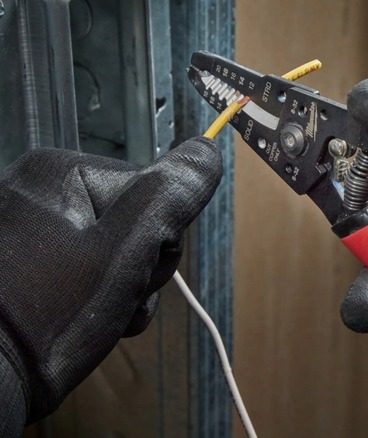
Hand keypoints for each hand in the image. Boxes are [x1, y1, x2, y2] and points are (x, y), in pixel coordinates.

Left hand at [0, 137, 221, 432]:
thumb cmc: (49, 315)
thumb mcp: (123, 253)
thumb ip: (169, 198)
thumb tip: (208, 148)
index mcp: (62, 172)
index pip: (156, 192)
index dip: (162, 241)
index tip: (137, 276)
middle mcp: (41, 190)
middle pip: (136, 223)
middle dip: (141, 270)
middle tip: (115, 299)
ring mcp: (29, 229)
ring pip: (116, 254)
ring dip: (125, 291)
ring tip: (101, 319)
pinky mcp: (24, 265)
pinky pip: (84, 272)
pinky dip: (96, 301)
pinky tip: (86, 325)